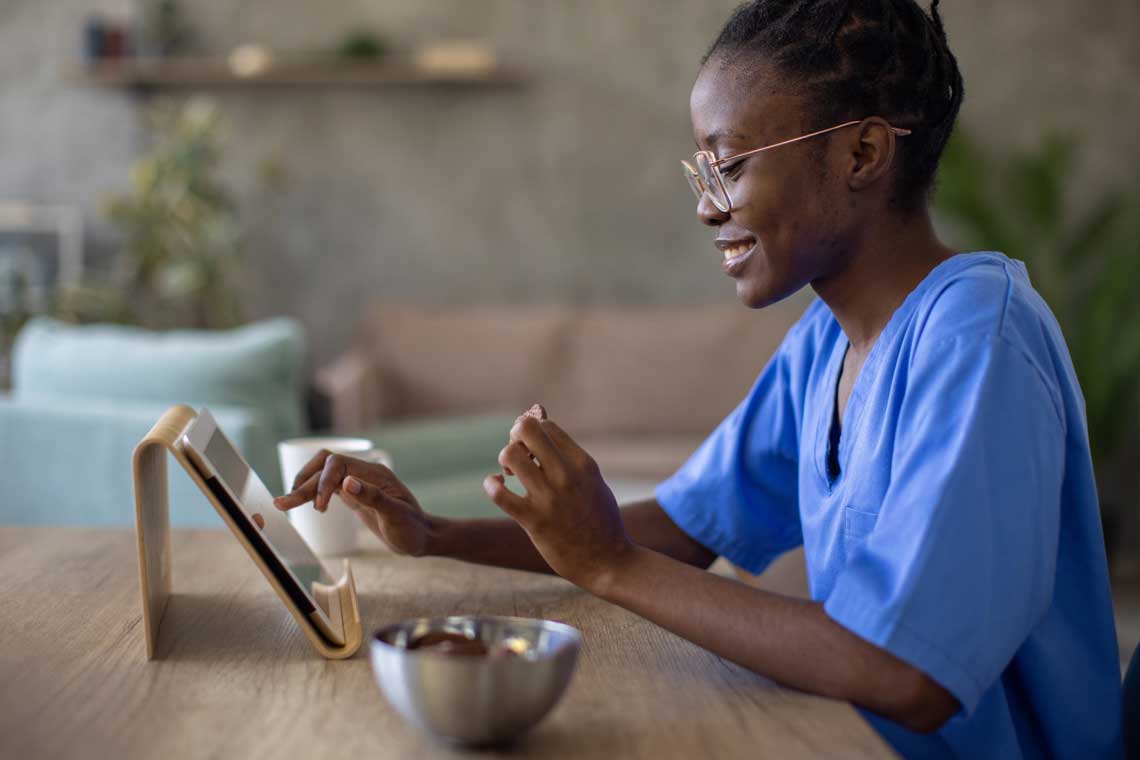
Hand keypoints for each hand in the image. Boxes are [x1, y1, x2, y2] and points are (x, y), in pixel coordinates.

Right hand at [273, 450, 430, 556]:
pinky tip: (301, 502)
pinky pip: (327, 486)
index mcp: (375, 473)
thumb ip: (373, 497)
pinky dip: (312, 492)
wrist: (422, 538)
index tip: (319, 507)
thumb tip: (346, 482)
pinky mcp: (353, 495)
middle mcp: (364, 473)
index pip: (338, 464)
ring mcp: (357, 483)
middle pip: (325, 467)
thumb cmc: (412, 529)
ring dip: (303, 486)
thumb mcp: (396, 516)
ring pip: (323, 475)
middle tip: (284, 503)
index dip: (323, 481)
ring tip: (283, 503)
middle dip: (304, 483)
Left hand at [484, 412, 632, 592]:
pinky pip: (499, 493)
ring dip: (505, 460)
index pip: (546, 426)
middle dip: (515, 436)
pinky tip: (496, 486)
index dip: (533, 432)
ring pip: (510, 455)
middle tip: (518, 455)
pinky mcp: (534, 521)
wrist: (608, 562)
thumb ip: (572, 460)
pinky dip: (492, 485)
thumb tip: (545, 432)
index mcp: (583, 464)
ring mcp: (549, 498)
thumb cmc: (601, 522)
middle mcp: (566, 475)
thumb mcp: (594, 482)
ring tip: (510, 474)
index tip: (532, 449)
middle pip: (527, 430)